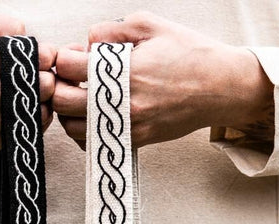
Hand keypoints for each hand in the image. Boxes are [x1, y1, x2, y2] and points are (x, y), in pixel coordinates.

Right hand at [0, 10, 56, 190]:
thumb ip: (0, 23)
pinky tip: (23, 109)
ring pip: (35, 115)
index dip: (46, 56)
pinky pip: (22, 133)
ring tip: (34, 92)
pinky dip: (31, 121)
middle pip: (40, 89)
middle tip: (42, 75)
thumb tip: (29, 38)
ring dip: (43, 103)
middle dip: (48, 78)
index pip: (32, 60)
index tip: (43, 56)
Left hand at [53, 11, 272, 148]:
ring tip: (80, 94)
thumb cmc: (188, 52)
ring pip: (73, 128)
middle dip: (58, 85)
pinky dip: (84, 129)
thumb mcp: (149, 25)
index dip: (62, 56)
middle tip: (68, 76)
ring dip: (68, 110)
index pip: (68, 65)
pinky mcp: (134, 141)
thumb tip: (85, 42)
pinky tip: (92, 113)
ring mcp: (127, 126)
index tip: (70, 54)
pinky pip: (93, 144)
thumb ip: (111, 29)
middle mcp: (122, 103)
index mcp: (124, 70)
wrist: (220, 87)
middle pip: (63, 101)